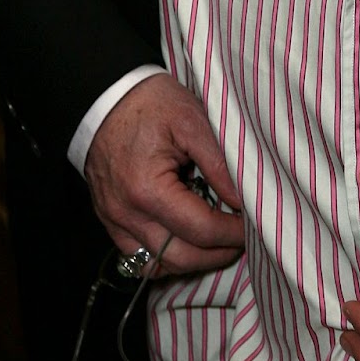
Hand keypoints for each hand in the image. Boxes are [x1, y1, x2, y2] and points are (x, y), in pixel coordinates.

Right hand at [84, 72, 243, 275]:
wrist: (105, 96)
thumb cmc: (150, 103)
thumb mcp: (192, 120)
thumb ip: (219, 163)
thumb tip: (242, 199)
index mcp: (147, 190)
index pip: (200, 229)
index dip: (232, 232)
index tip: (254, 224)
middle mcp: (127, 214)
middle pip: (181, 258)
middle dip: (217, 253)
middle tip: (242, 238)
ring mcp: (114, 220)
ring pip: (158, 264)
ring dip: (193, 260)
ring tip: (218, 241)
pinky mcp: (109, 219)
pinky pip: (138, 255)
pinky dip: (165, 255)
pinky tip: (186, 241)